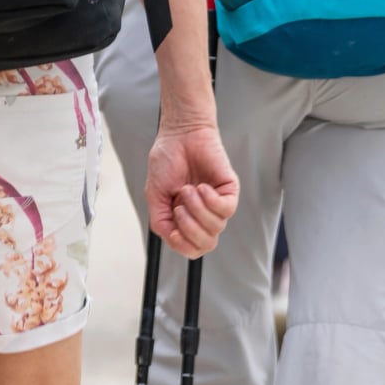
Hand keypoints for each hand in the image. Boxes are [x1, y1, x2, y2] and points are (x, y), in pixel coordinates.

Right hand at [145, 123, 238, 259]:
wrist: (179, 136)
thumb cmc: (167, 161)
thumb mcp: (155, 196)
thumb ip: (161, 221)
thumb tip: (172, 239)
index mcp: (185, 219)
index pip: (192, 248)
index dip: (183, 245)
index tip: (173, 232)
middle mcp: (203, 215)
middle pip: (206, 244)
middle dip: (190, 230)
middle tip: (179, 207)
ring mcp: (217, 203)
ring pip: (215, 227)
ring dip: (197, 209)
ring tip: (188, 189)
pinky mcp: (229, 190)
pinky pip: (226, 209)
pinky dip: (210, 201)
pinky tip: (202, 187)